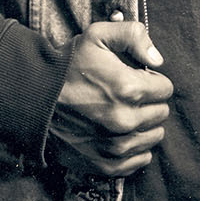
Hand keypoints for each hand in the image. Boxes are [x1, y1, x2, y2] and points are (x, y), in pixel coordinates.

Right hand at [49, 21, 173, 177]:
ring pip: (153, 137)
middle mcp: (125, 120)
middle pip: (161, 113)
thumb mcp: (97, 35)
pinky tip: (119, 134)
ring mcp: (116, 146)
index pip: (165, 88)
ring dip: (144, 125)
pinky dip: (135, 149)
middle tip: (126, 96)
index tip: (135, 78)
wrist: (34, 100)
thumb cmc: (67, 66)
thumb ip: (133, 36)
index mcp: (128, 88)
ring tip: (122, 113)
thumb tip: (158, 58)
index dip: (151, 80)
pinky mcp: (106, 165)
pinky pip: (140, 160)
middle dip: (148, 102)